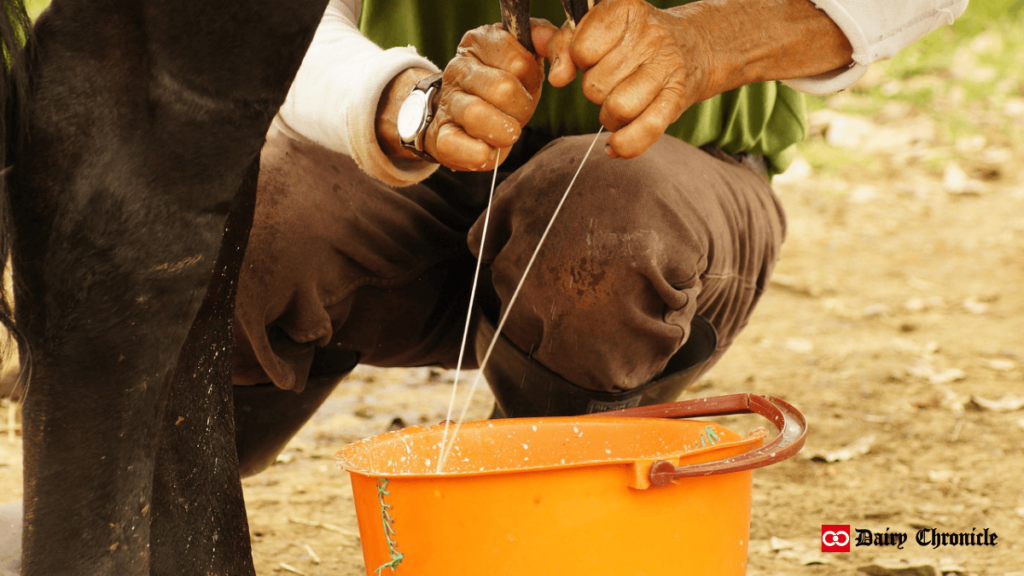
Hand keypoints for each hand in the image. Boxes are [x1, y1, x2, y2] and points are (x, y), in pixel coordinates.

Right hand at [426, 20, 557, 170]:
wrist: (464, 116)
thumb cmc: (502, 85)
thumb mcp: (527, 57)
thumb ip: (546, 41)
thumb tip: (552, 49)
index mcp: (480, 41)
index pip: (519, 61)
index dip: (531, 79)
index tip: (523, 83)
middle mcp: (459, 67)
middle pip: (502, 88)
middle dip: (521, 108)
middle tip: (518, 113)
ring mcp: (447, 101)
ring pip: (476, 114)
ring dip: (503, 132)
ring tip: (505, 133)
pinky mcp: (440, 136)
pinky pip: (456, 146)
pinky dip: (481, 155)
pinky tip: (488, 150)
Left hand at [541, 0, 715, 159]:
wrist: (695, 45)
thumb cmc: (635, 39)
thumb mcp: (598, 30)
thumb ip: (564, 46)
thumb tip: (556, 78)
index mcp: (624, 9)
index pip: (580, 50)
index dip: (580, 61)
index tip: (595, 58)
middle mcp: (649, 35)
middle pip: (594, 85)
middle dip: (595, 91)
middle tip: (612, 83)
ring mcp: (666, 67)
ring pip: (616, 109)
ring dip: (609, 117)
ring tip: (618, 105)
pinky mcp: (677, 97)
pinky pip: (646, 130)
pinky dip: (626, 144)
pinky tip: (616, 145)